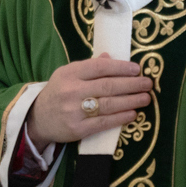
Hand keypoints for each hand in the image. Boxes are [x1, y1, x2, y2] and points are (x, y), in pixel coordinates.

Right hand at [26, 54, 153, 152]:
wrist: (37, 118)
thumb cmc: (58, 93)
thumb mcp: (67, 74)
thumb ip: (89, 66)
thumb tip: (110, 57)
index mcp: (69, 73)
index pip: (99, 67)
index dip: (120, 67)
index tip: (137, 69)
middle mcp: (71, 91)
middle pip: (107, 86)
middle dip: (131, 85)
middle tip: (148, 84)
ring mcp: (73, 111)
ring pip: (108, 104)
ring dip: (130, 101)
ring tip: (145, 98)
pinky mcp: (77, 129)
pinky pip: (103, 122)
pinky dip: (120, 118)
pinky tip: (133, 114)